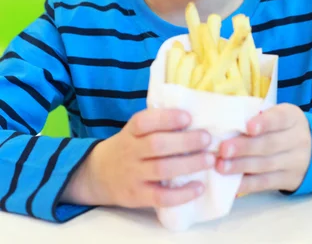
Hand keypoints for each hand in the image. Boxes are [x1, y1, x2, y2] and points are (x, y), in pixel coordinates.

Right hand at [62, 108, 213, 208]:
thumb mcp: (133, 131)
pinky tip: (199, 187)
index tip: (188, 117)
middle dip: (185, 141)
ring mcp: (133, 175)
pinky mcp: (137, 197)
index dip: (166, 118)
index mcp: (130, 131)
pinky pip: (161, 197)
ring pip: (162, 169)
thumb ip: (156, 124)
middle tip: (207, 138)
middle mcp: (130, 151)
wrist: (98, 175)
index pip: (144, 121)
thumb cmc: (127, 147)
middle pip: (157, 145)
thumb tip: (193, 117)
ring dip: (189, 164)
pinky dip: (182, 194)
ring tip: (210, 159)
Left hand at [216, 103, 310, 194]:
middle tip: (223, 149)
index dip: (264, 123)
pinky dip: (247, 185)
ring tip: (222, 167)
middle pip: (270, 144)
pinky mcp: (288, 180)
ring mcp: (294, 162)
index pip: (279, 118)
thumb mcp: (279, 115)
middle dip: (245, 147)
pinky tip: (232, 184)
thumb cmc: (283, 127)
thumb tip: (228, 122)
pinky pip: (266, 183)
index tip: (248, 127)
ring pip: (266, 165)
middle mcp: (297, 139)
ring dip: (241, 167)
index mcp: (292, 117)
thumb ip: (259, 116)